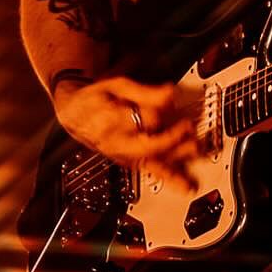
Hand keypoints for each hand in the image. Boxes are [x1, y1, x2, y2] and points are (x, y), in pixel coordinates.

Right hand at [54, 75, 199, 187]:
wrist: (76, 116)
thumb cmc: (95, 98)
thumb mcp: (116, 86)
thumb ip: (143, 92)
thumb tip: (168, 93)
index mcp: (109, 119)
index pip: (139, 118)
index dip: (159, 109)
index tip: (171, 98)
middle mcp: (116, 142)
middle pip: (147, 145)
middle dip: (171, 137)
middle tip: (187, 126)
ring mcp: (123, 156)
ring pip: (151, 162)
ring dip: (176, 158)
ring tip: (195, 150)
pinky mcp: (130, 162)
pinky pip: (151, 172)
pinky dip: (171, 178)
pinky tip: (187, 185)